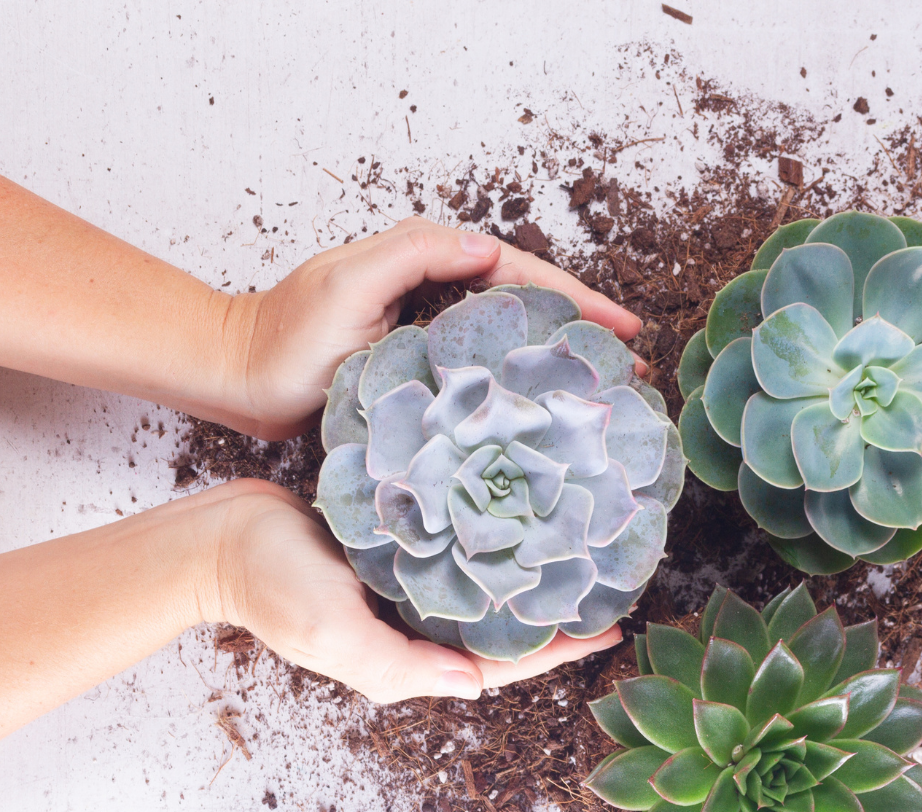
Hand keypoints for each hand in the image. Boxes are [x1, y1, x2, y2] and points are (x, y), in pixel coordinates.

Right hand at [213, 480, 622, 703]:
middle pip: (501, 630)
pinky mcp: (398, 550)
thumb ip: (397, 667)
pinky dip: (493, 544)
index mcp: (407, 658)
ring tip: (582, 556)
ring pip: (485, 590)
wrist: (222, 535)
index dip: (556, 653)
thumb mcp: (331, 635)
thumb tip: (473, 685)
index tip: (611, 632)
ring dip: (530, 579)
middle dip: (555, 618)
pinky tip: (523, 522)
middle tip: (612, 590)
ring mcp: (407, 588)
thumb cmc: (272, 586)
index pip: (500, 665)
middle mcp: (416, 627)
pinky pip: (458, 551)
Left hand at [224, 216, 644, 439]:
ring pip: (510, 338)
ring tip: (605, 389)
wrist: (243, 378)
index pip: (520, 273)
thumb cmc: (286, 338)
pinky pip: (484, 368)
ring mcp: (431, 330)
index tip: (623, 329)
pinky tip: (542, 409)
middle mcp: (436, 290)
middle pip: (527, 304)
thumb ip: (413, 254)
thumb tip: (487, 247)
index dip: (577, 300)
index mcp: (428, 260)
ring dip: (557, 360)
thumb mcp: (346, 286)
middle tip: (632, 366)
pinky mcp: (422, 366)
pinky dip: (518, 385)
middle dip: (583, 330)